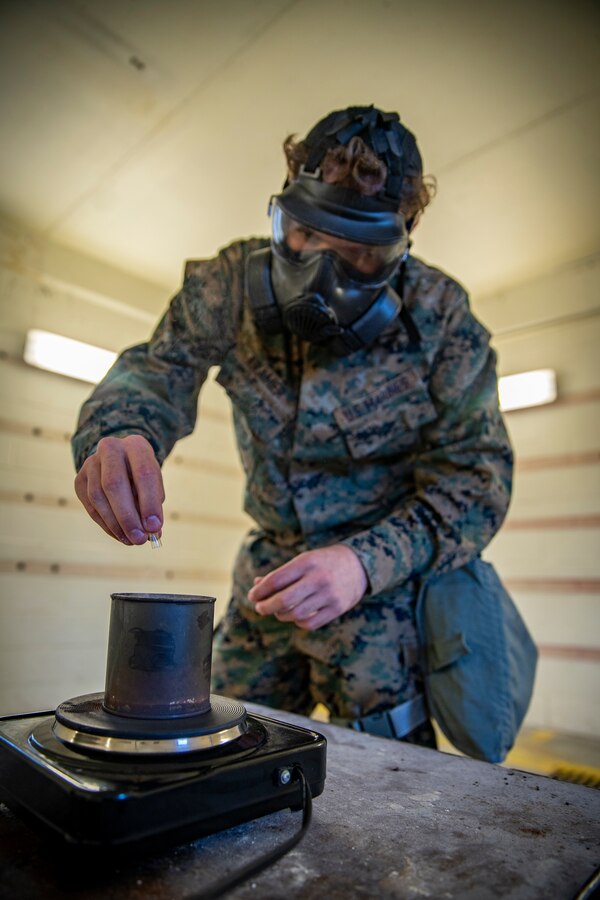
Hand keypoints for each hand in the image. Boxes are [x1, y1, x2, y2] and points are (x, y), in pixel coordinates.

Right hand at [74, 435, 164, 544]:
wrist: (120, 460)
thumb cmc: (142, 475)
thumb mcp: (153, 484)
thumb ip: (153, 505)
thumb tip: (152, 533)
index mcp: (135, 445)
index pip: (143, 473)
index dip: (149, 502)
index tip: (155, 527)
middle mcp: (110, 448)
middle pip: (114, 484)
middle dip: (128, 516)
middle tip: (140, 539)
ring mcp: (91, 463)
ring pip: (98, 497)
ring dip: (115, 524)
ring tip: (131, 540)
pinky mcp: (79, 479)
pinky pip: (91, 506)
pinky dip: (106, 524)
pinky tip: (119, 534)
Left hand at [247, 544, 367, 630]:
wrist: (359, 565)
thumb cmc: (323, 562)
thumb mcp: (304, 560)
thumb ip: (282, 574)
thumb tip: (257, 585)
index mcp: (307, 562)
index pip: (276, 579)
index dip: (260, 590)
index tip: (252, 596)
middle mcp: (318, 578)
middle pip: (283, 600)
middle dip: (266, 606)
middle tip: (259, 608)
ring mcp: (329, 595)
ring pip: (295, 614)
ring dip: (281, 615)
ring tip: (278, 611)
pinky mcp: (337, 609)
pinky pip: (310, 623)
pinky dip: (298, 622)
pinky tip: (296, 616)